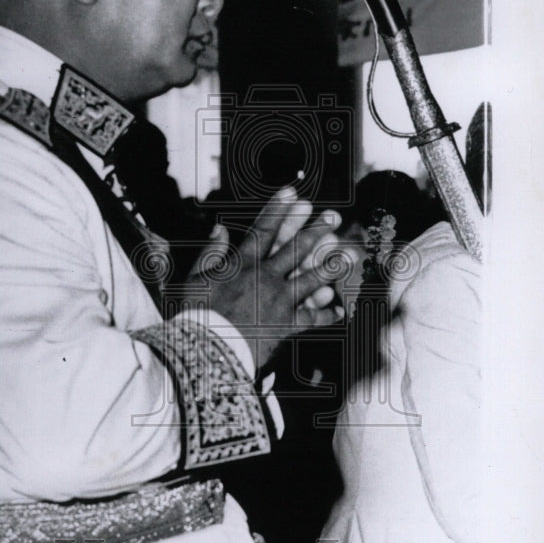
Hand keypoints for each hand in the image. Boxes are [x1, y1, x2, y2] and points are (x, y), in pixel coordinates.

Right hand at [182, 187, 344, 370]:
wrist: (206, 350)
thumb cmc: (194, 315)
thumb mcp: (194, 279)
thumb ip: (210, 253)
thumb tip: (220, 228)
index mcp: (242, 264)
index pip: (263, 230)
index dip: (278, 209)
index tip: (292, 192)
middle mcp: (265, 277)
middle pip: (295, 249)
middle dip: (315, 230)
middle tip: (333, 216)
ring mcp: (279, 301)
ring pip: (311, 278)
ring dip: (331, 265)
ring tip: (349, 254)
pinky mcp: (285, 326)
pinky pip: (311, 319)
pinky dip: (326, 315)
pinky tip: (340, 309)